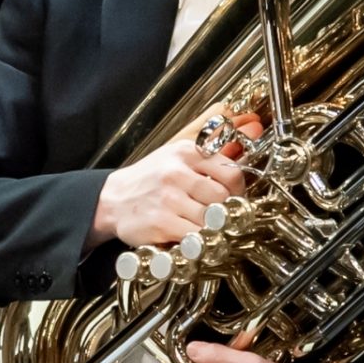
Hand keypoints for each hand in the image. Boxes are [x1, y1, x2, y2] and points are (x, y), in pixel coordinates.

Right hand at [90, 108, 260, 250]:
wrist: (112, 199)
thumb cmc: (151, 177)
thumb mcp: (179, 151)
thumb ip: (214, 139)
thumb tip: (251, 122)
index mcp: (185, 152)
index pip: (231, 172)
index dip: (239, 189)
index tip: (234, 196)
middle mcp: (176, 173)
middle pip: (223, 198)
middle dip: (226, 210)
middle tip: (220, 214)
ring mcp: (168, 199)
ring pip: (212, 219)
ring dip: (213, 227)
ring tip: (205, 226)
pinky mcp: (161, 223)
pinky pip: (196, 236)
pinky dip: (199, 240)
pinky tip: (192, 236)